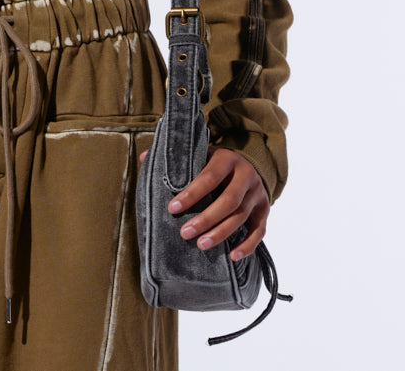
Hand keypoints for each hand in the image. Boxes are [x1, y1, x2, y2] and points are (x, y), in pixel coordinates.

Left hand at [140, 146, 268, 260]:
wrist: (252, 162)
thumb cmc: (217, 162)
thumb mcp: (200, 152)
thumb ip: (175, 156)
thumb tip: (143, 157)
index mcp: (227, 159)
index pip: (208, 177)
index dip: (191, 194)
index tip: (172, 208)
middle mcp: (246, 175)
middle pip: (228, 201)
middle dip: (205, 219)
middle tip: (184, 233)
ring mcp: (258, 194)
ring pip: (240, 217)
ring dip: (220, 234)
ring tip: (201, 245)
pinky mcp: (264, 210)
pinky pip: (259, 231)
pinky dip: (247, 245)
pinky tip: (232, 256)